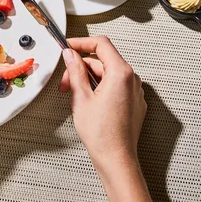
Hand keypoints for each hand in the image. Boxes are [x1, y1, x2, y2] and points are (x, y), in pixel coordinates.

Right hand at [60, 37, 160, 201]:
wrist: (116, 158)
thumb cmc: (102, 134)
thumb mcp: (81, 97)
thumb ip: (75, 71)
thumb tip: (71, 55)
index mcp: (121, 73)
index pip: (101, 44)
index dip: (82, 43)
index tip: (69, 47)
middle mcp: (132, 79)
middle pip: (103, 61)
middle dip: (81, 68)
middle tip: (65, 81)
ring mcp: (135, 91)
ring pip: (108, 74)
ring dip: (89, 79)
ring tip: (74, 95)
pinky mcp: (134, 102)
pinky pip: (115, 86)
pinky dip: (100, 88)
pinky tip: (87, 101)